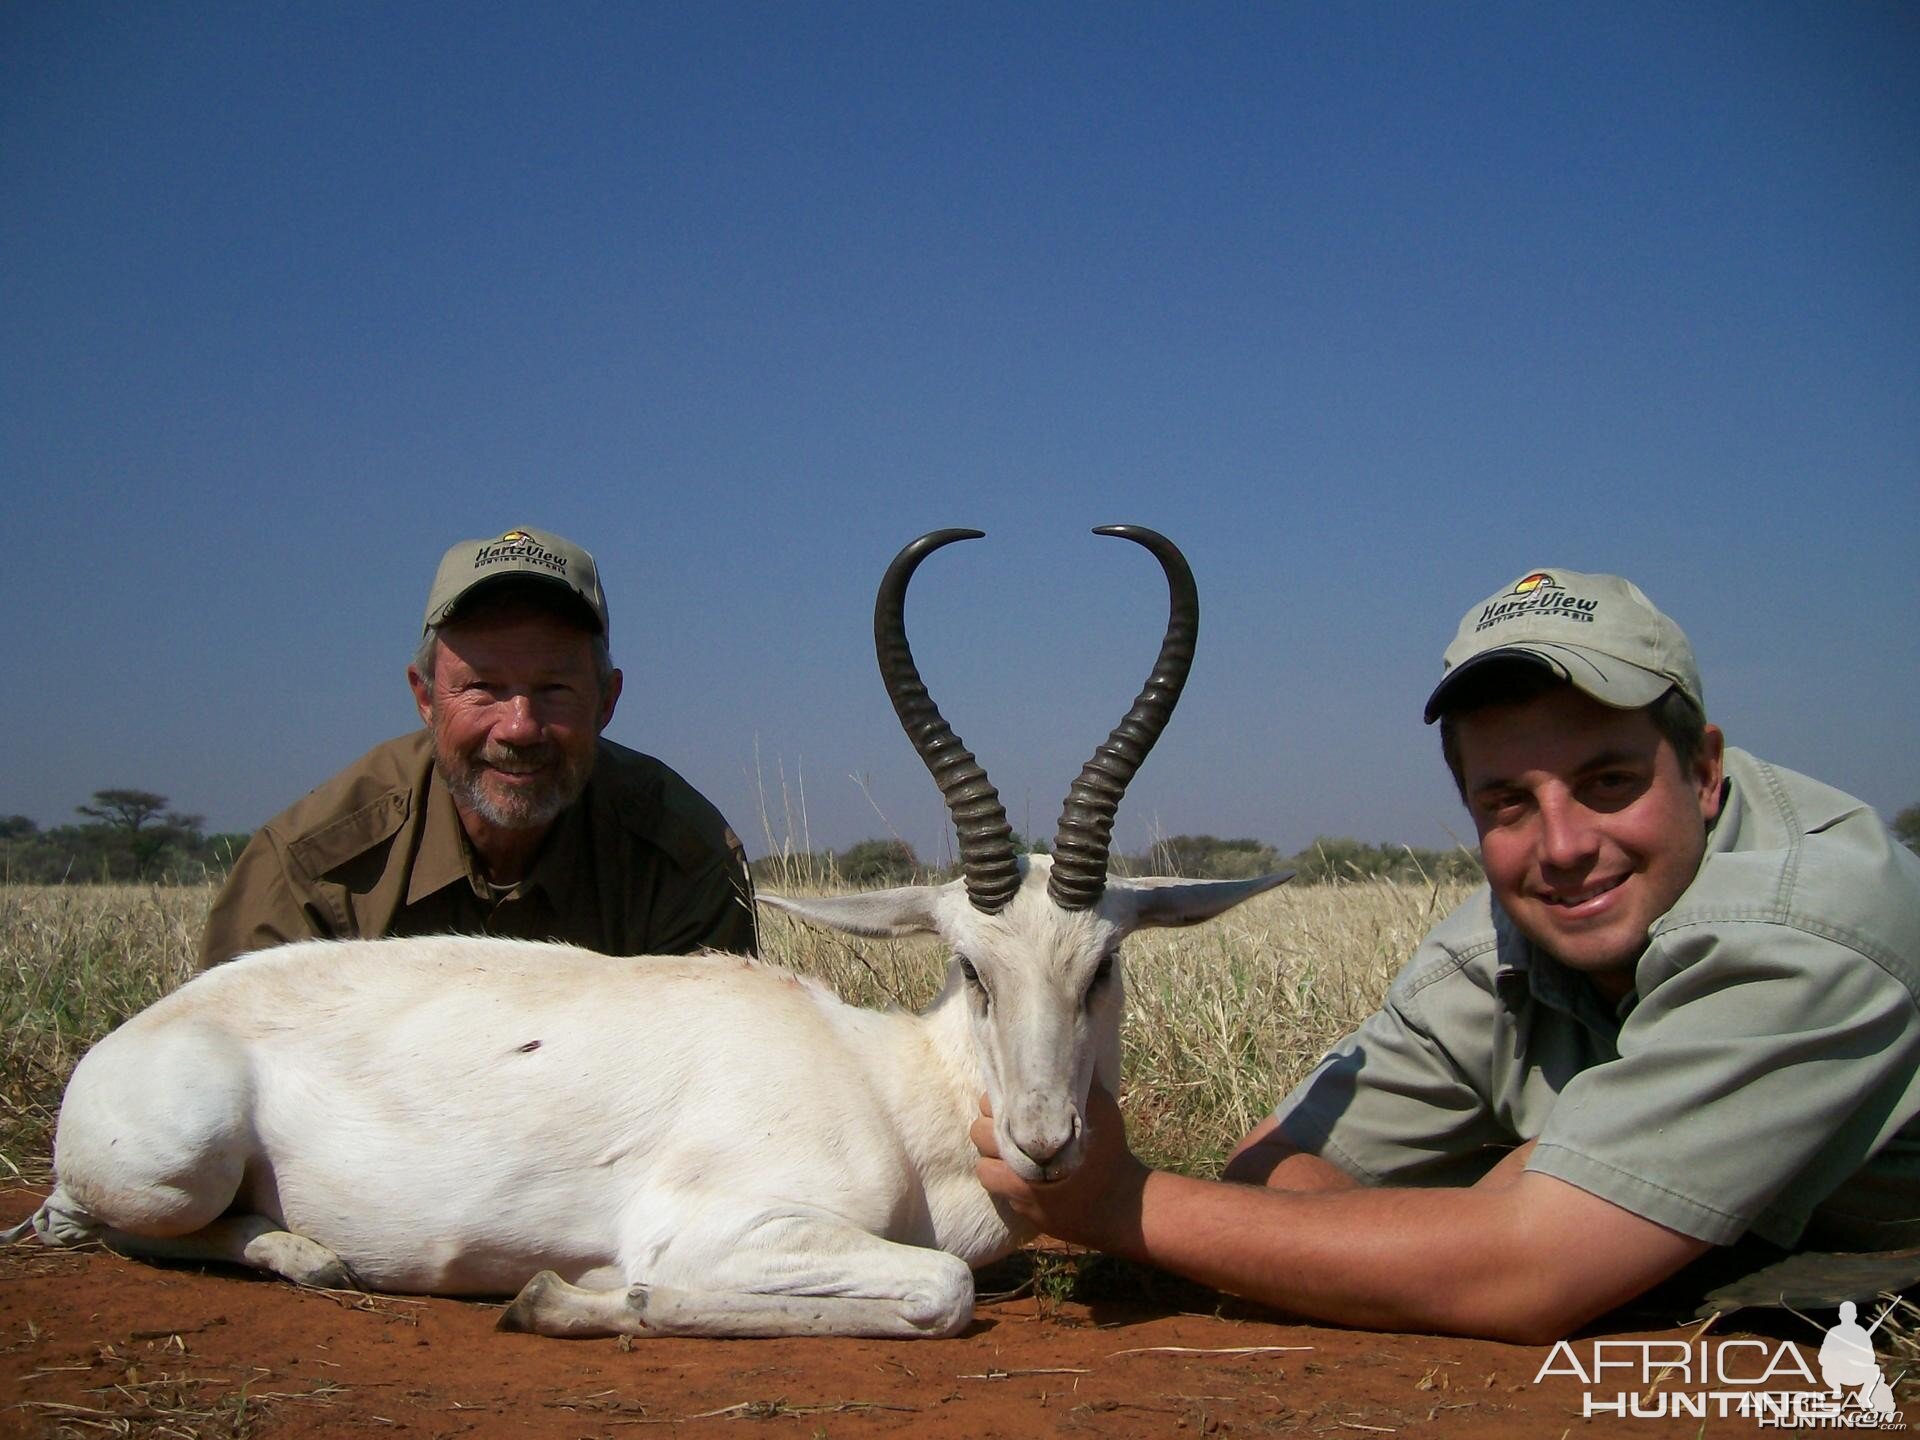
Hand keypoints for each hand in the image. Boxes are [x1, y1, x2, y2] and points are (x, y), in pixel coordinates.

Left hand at [971, 1081, 1150, 1250]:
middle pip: (978, 1134)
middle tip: (1007, 1126)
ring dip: (991, 1157)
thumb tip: (1070, 1055)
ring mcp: (1018, 1193)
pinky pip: (997, 1192)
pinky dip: (1002, 1181)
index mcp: (1033, 1135)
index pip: (990, 1107)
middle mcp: (1019, 1165)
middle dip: (988, 1128)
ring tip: (1008, 1152)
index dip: (999, 1102)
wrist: (1122, 1207)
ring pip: (982, 1168)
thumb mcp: (1103, 1110)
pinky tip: (1019, 1174)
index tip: (1013, 1104)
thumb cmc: (1111, 1154)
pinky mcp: (1022, 1212)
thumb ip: (1082, 1085)